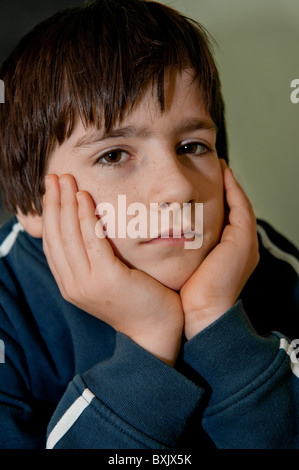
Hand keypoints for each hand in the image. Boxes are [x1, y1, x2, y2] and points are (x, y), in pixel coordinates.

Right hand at [42, 174, 183, 365]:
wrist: (156, 330)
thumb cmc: (137, 301)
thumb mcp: (107, 279)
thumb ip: (94, 258)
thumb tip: (89, 229)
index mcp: (71, 284)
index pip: (53, 243)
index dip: (50, 214)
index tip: (52, 190)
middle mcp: (73, 284)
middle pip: (56, 236)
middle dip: (54, 203)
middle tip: (54, 176)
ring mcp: (87, 283)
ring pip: (69, 235)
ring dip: (66, 204)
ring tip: (66, 180)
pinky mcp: (107, 279)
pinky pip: (92, 242)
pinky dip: (86, 218)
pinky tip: (84, 198)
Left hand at [180, 160, 259, 339]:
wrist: (201, 314)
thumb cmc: (185, 295)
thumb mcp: (180, 268)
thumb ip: (175, 251)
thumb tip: (153, 236)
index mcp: (226, 252)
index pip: (221, 217)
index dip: (213, 198)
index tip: (200, 182)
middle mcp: (240, 245)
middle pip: (233, 207)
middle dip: (224, 187)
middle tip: (211, 166)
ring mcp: (244, 242)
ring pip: (239, 203)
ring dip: (229, 182)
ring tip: (218, 163)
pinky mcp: (243, 239)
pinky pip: (240, 205)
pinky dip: (233, 188)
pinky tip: (223, 172)